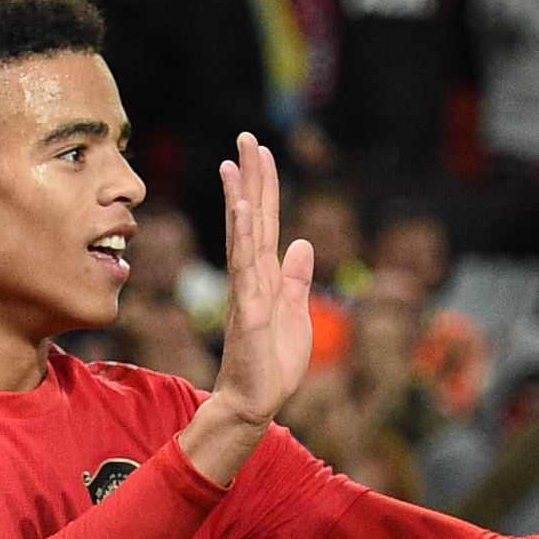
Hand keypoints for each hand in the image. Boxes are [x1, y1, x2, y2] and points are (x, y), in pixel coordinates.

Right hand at [196, 131, 316, 446]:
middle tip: (246, 137)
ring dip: (241, 198)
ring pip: (243, 236)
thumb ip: (297, 279)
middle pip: (253, 218)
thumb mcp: (297, 313)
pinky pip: (244, 267)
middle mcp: (252, 276)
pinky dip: (243, 237)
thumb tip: (303, 244)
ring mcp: (248, 291)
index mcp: (267, 276)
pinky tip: (243, 210)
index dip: (265, 188)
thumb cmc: (272, 363)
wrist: (256, 401)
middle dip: (250, 177)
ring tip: (235, 163)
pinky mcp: (249, 310)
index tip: (260, 153)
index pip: (267, 223)